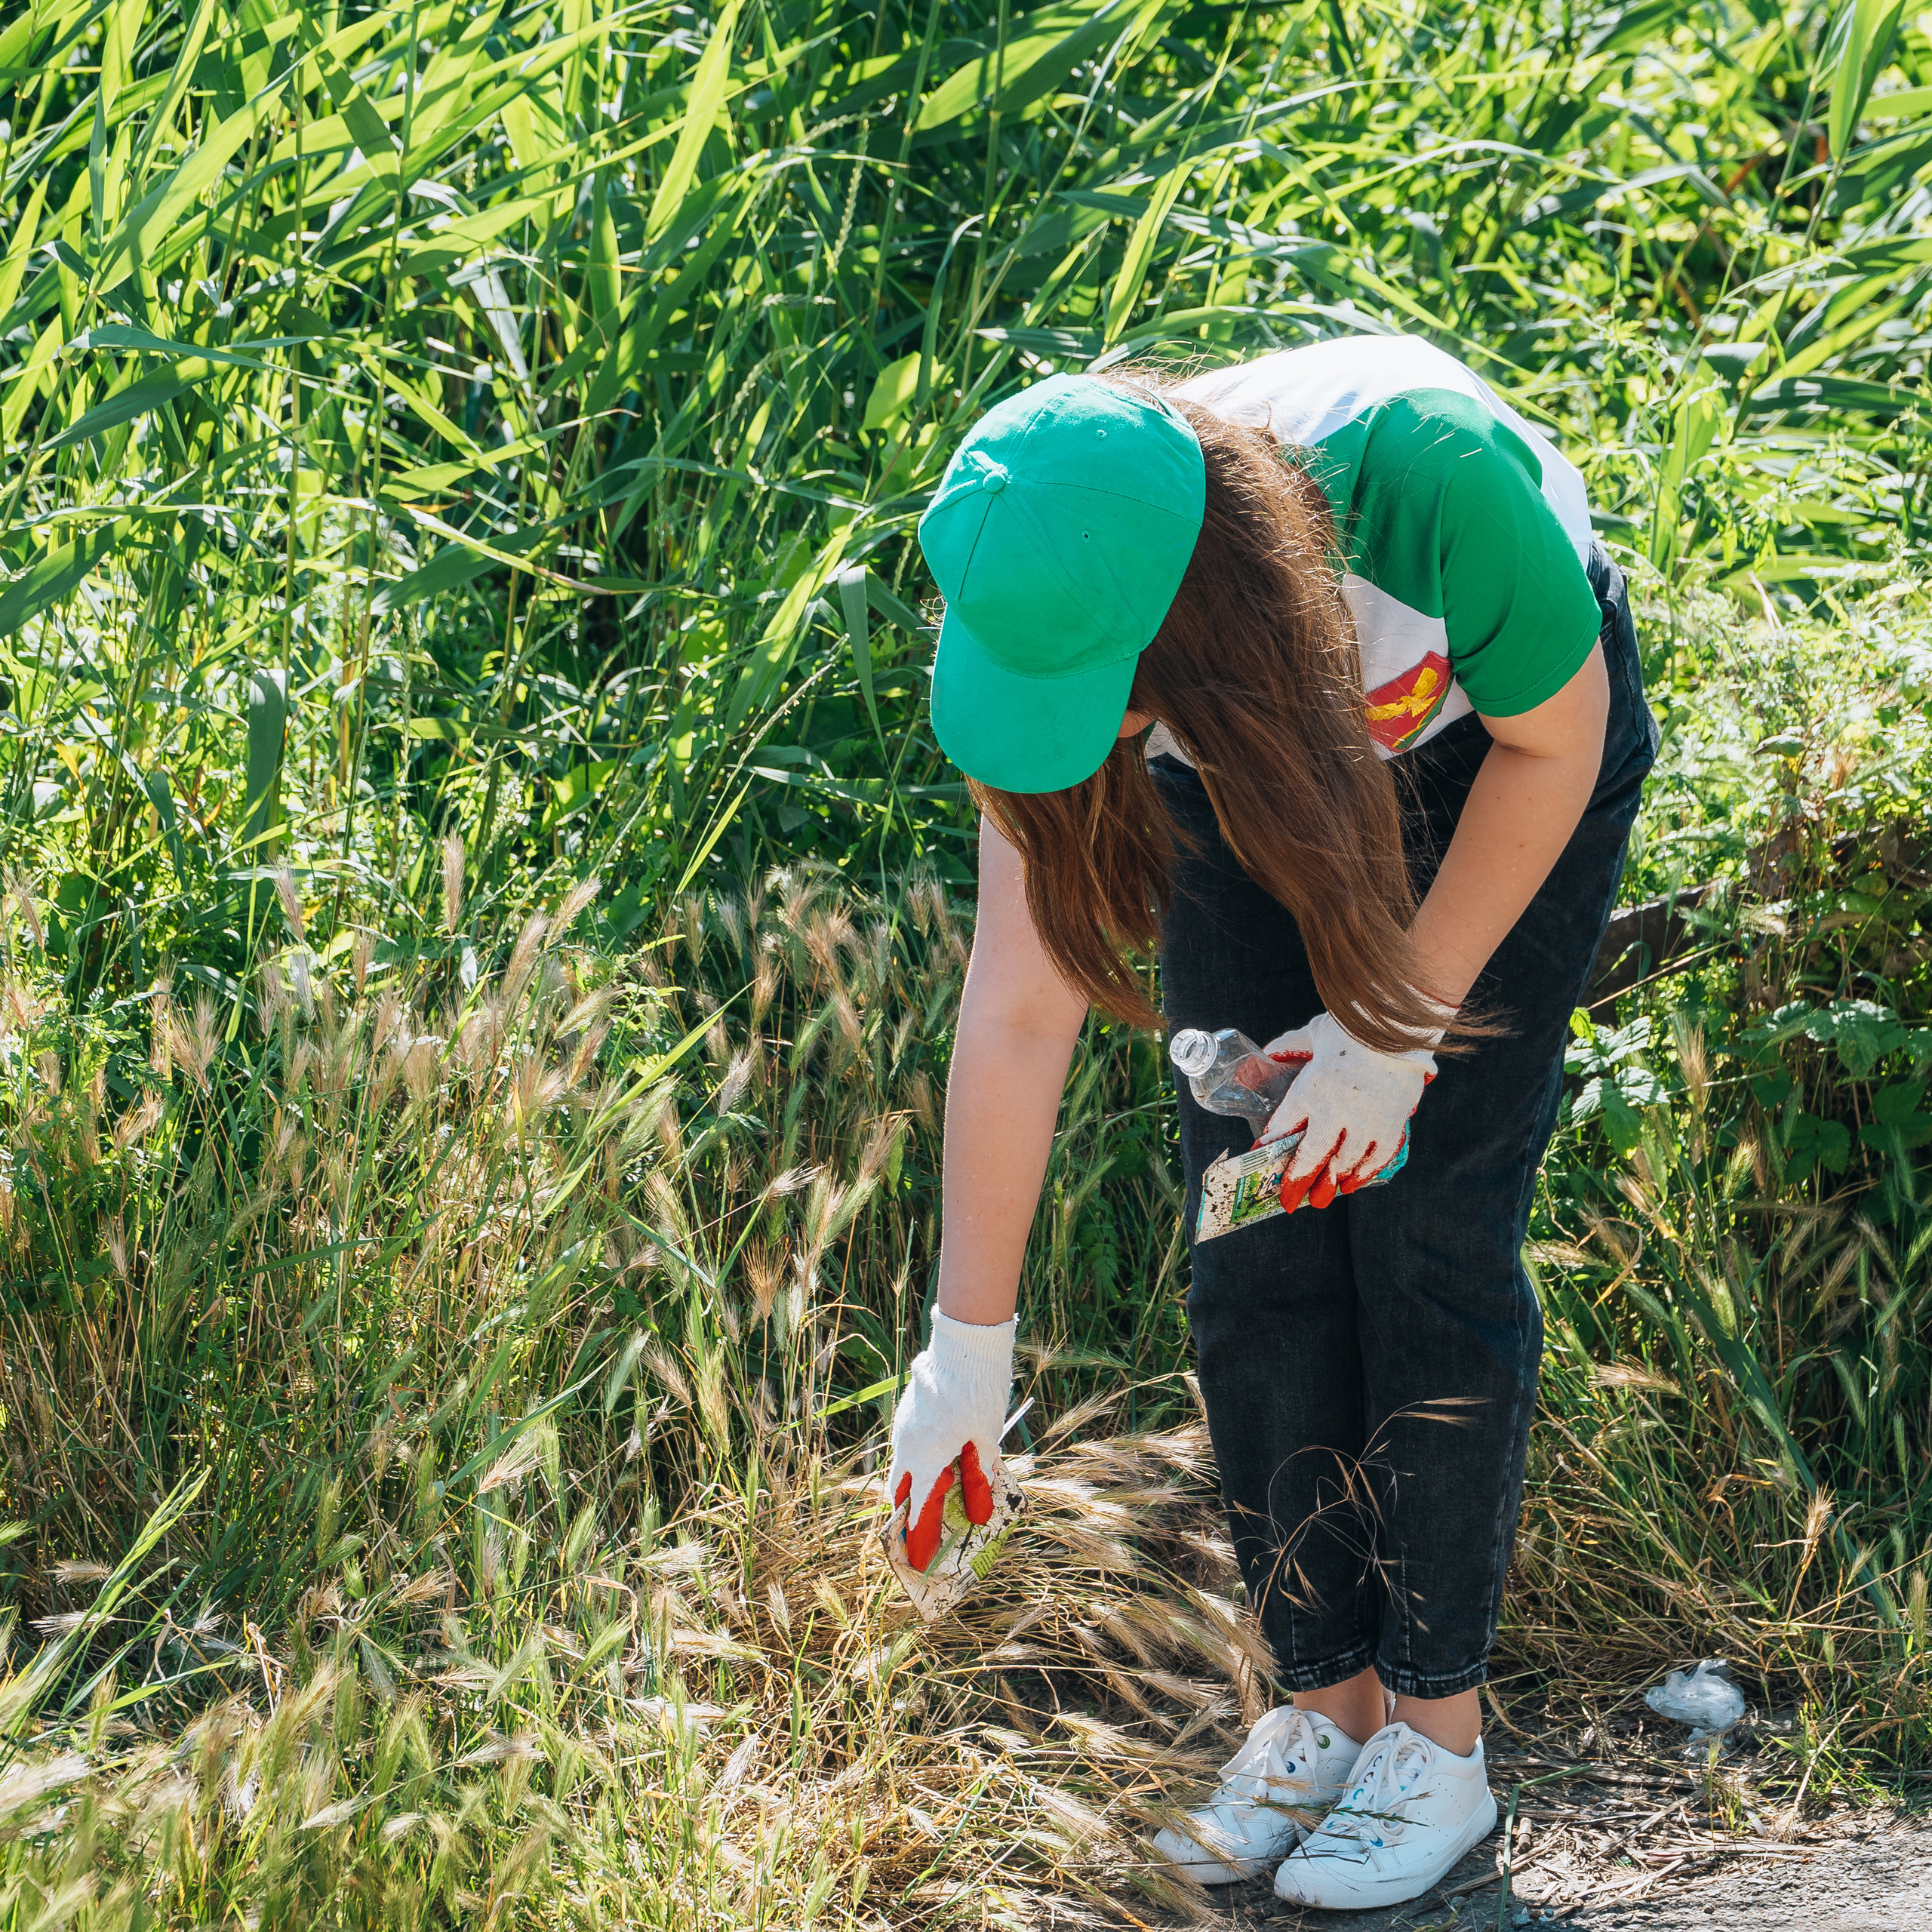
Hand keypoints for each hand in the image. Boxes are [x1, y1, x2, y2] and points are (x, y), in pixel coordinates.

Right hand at [887, 1310, 1015, 1570]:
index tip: (919, 1561)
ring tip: (928, 1503)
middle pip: (901, 1492)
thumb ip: (979, 1478)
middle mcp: (908, 1446)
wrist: (964, 1346)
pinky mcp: (908, 1412)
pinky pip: (907, 1446)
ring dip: (912, 1487)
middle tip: (914, 1537)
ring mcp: (904, 1427)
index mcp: (927, 1459)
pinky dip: (918, 1462)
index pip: (920, 1510)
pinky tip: (936, 1463)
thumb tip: (978, 1514)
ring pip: (902, 1467)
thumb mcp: (986, 1442)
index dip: (920, 1538)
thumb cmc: (979, 1396)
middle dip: (906, 1516)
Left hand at [1262, 1010, 1438, 1211]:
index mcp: (1311, 1089)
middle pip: (1312, 1157)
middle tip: (1290, 1202)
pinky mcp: (1391, 1125)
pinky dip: (1363, 1174)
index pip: (1283, 1128)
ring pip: (1344, 1164)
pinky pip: (1376, 1159)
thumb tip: (1271, 1052)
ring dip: (1331, 1184)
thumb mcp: (1315, 1034)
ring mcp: (1366, 1121)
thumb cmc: (1353, 1028)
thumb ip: (1292, 1046)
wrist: (1397, 1026)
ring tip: (1321, 1198)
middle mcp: (1335, 1111)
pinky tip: (1352, 1183)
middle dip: (1298, 1183)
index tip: (1261, 1160)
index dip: (1269, 1148)